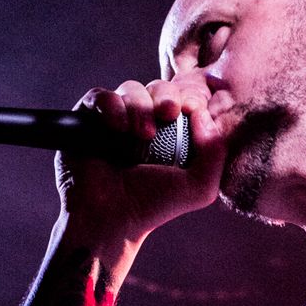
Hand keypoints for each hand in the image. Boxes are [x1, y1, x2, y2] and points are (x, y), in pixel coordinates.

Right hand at [55, 74, 227, 245]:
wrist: (112, 217)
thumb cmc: (154, 204)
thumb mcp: (200, 187)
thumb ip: (215, 153)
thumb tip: (204, 114)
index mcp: (173, 134)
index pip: (184, 100)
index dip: (189, 98)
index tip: (192, 109)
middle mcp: (145, 123)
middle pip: (159, 88)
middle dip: (166, 96)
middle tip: (169, 114)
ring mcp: (117, 120)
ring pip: (131, 88)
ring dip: (140, 106)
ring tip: (141, 135)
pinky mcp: (90, 120)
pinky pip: (101, 96)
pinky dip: (112, 106)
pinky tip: (118, 128)